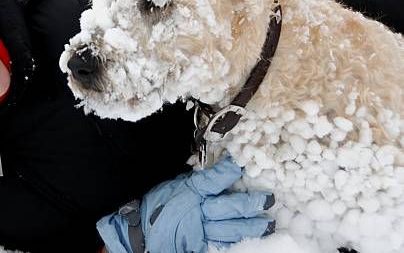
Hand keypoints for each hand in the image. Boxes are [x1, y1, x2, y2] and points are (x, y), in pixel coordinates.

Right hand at [96, 155, 274, 252]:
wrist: (139, 230)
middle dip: (250, 204)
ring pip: (230, 230)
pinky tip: (249, 241)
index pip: (214, 179)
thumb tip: (223, 169)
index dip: (230, 171)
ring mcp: (198, 232)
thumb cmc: (157, 204)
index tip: (243, 163)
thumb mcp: (176, 183)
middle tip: (268, 199)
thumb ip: (198, 180)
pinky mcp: (197, 247)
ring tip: (267, 224)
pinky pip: (220, 246)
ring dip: (251, 227)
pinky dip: (235, 243)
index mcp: (189, 191)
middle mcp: (196, 211)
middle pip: (229, 208)